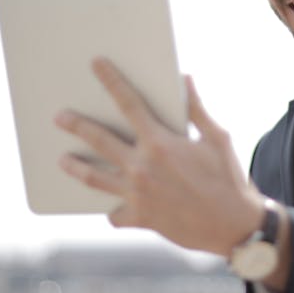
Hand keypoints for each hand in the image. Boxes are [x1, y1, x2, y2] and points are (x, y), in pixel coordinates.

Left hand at [55, 57, 264, 255]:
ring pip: (95, 177)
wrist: (234, 226)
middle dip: (77, 125)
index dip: (111, 81)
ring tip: (62, 160)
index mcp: (160, 142)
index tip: (97, 65)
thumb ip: (195, 109)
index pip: (129, 103)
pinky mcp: (141, 218)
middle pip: (99, 140)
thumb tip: (184, 78)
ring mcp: (137, 194)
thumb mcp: (217, 138)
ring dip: (75, 167)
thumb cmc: (229, 179)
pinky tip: (109, 205)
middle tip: (59, 117)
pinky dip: (112, 208)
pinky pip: (116, 212)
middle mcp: (142, 167)